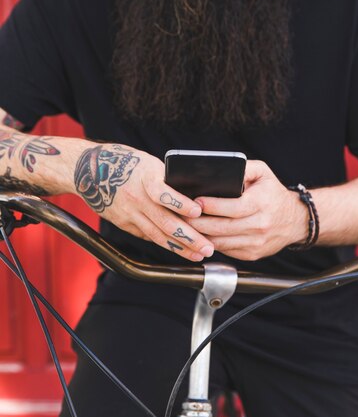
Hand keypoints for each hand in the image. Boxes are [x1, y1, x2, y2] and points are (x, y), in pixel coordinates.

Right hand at [74, 143, 213, 261]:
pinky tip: (180, 250)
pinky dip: (164, 243)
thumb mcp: (149, 164)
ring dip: (180, 248)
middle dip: (189, 237)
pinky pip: (147, 236)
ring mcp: (128, 213)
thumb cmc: (129, 162)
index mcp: (145, 177)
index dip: (180, 203)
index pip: (163, 192)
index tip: (198, 211)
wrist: (90, 170)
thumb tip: (194, 199)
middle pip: (165, 221)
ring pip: (157, 235)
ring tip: (198, 254)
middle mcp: (136, 197)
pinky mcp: (123, 224)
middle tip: (208, 248)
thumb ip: (167, 181)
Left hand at [187, 160, 305, 260]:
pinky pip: (226, 251)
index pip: (233, 207)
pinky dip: (211, 244)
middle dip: (198, 223)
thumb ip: (243, 168)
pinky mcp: (252, 254)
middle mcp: (260, 225)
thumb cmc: (273, 193)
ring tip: (185, 227)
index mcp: (261, 203)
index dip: (212, 206)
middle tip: (181, 216)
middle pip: (223, 228)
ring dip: (201, 236)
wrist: (295, 220)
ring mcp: (256, 242)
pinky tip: (200, 235)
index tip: (195, 202)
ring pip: (221, 242)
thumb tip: (220, 169)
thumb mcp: (263, 172)